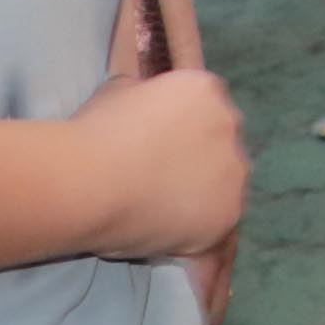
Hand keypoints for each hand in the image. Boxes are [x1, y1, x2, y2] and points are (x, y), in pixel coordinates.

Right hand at [71, 63, 252, 266]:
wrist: (90, 181)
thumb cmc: (97, 133)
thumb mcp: (118, 92)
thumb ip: (142, 90)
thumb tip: (140, 89)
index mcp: (205, 90)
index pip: (208, 107)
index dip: (185, 129)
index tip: (162, 147)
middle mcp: (230, 124)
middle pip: (223, 143)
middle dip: (199, 159)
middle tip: (162, 179)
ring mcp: (235, 169)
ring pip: (227, 183)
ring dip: (205, 193)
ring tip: (163, 209)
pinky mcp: (230, 211)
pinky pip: (221, 221)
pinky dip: (201, 228)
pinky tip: (174, 235)